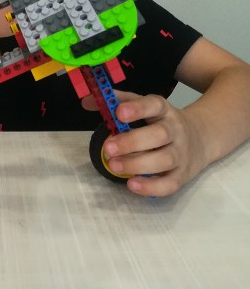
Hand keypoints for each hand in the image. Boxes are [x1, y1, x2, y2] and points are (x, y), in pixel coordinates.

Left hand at [82, 90, 206, 195]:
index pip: (154, 104)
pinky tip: (132, 185)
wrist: (202, 137)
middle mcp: (175, 130)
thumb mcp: (143, 106)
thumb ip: (116, 102)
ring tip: (114, 166)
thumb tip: (86, 101)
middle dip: (133, 142)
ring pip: (165, 160)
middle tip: (108, 148)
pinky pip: (170, 184)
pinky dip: (151, 187)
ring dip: (138, 164)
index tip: (119, 113)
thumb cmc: (160, 121)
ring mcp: (181, 153)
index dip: (137, 108)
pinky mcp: (183, 175)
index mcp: (163, 110)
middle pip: (159, 134)